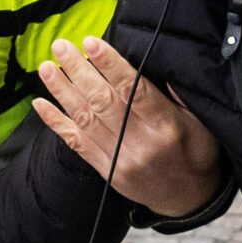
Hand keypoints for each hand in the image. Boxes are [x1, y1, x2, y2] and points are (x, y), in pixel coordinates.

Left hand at [35, 35, 222, 218]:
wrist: (189, 199)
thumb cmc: (197, 152)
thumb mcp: (201, 121)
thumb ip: (176, 94)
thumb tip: (154, 61)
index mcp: (165, 126)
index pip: (132, 90)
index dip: (110, 65)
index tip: (91, 43)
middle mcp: (139, 143)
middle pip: (102, 101)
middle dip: (78, 71)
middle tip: (61, 46)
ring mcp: (119, 159)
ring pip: (84, 119)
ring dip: (62, 91)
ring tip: (46, 68)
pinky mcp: (105, 170)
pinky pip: (75, 144)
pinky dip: (56, 122)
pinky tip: (40, 104)